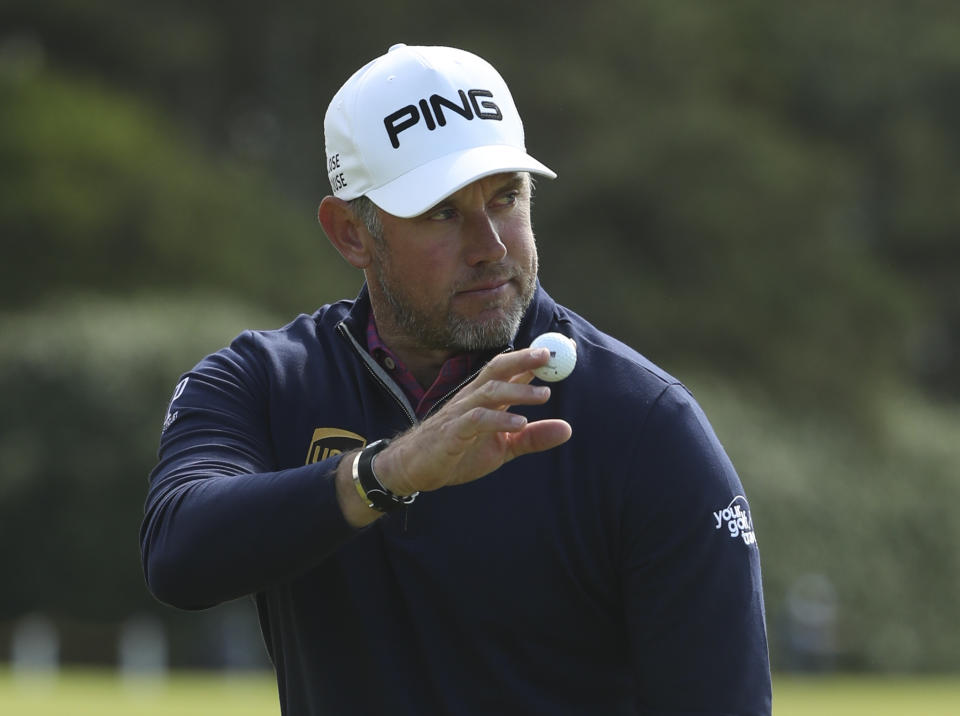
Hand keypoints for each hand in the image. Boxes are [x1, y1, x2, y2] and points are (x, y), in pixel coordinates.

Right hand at [377, 346, 571, 494]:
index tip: (557, 351)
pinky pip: (476, 420)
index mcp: (484, 399)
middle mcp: (472, 399)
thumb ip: (532, 437)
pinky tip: (519, 424)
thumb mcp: (503, 448)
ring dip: (518, 392)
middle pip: (497, 370)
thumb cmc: (458, 452)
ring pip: (489, 392)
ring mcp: (460, 414)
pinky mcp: (451, 433)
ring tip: (545, 396)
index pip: (509, 371)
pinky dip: (498, 420)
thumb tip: (567, 429)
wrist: (414, 468)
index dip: (532, 360)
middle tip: (548, 356)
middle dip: (522, 359)